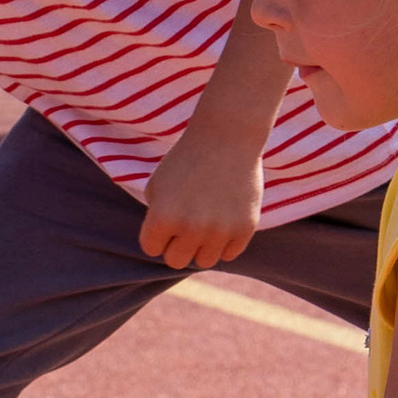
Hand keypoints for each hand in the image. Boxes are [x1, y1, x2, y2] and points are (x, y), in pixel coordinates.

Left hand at [139, 121, 265, 267]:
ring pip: (204, 261)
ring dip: (202, 245)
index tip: (166, 214)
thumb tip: (166, 247)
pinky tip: (224, 218)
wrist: (227, 137)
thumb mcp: (157, 186)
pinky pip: (229, 254)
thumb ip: (155, 218)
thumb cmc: (186, 160)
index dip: (157, 232)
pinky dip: (225, 241)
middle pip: (176, 260)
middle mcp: (191, 228)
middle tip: (186, 221)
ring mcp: (220, 231)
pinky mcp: (245, 229)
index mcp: (163, 217)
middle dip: (177, 243)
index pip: (152, 248)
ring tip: (206, 221)